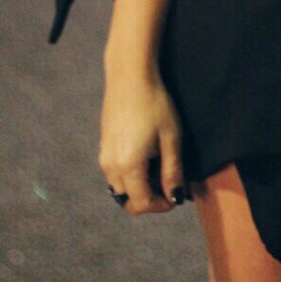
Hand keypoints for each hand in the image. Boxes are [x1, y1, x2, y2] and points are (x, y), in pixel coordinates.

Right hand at [99, 69, 186, 215]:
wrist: (130, 76)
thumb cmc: (154, 104)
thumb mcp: (171, 138)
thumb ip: (172, 171)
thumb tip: (175, 196)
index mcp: (128, 166)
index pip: (142, 203)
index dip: (161, 205)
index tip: (176, 196)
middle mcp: (110, 166)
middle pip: (128, 199)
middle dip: (149, 199)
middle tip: (169, 183)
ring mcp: (104, 155)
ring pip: (120, 187)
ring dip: (139, 187)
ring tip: (159, 167)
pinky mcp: (103, 144)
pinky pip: (115, 171)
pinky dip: (130, 174)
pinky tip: (146, 155)